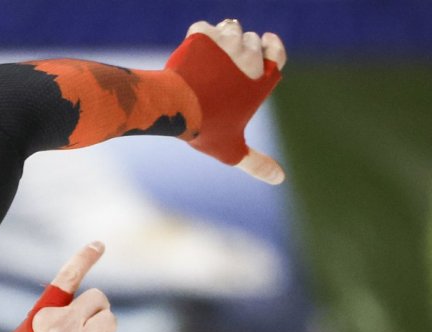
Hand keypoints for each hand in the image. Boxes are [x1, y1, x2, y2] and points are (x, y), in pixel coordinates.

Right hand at [0, 242, 120, 331]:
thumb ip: (49, 321)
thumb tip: (78, 314)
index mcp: (42, 316)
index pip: (67, 279)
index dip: (84, 258)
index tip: (99, 244)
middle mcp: (61, 328)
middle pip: (99, 300)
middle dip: (98, 310)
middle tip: (88, 326)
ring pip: (111, 323)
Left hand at [166, 20, 286, 183]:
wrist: (175, 108)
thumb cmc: (205, 129)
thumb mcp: (232, 151)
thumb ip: (257, 162)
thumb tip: (280, 179)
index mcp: (262, 79)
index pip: (276, 52)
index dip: (271, 48)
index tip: (263, 47)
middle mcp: (249, 56)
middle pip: (250, 41)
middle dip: (239, 51)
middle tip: (221, 72)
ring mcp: (225, 44)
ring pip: (229, 30)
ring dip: (220, 42)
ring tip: (206, 65)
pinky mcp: (201, 36)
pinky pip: (202, 29)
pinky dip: (196, 39)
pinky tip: (191, 58)